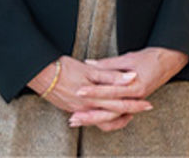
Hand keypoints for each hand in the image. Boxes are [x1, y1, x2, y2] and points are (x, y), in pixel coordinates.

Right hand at [27, 55, 150, 131]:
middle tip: (144, 108)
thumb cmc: (66, 69)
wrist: (41, 75)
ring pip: (102, 120)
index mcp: (94, 98)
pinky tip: (107, 110)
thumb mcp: (91, 70)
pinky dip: (103, 117)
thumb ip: (111, 76)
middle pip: (112, 116)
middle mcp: (86, 108)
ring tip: (129, 112)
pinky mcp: (72, 109)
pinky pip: (92, 118)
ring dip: (117, 117)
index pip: (119, 105)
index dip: (134, 105)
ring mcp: (78, 110)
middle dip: (129, 112)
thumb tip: (131, 77)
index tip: (147, 104)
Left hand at [68, 47, 188, 129]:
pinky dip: (104, 119)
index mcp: (136, 86)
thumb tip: (88, 63)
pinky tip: (90, 119)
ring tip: (76, 121)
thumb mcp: (130, 58)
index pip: (111, 91)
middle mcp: (136, 98)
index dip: (94, 91)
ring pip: (112, 117)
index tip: (79, 91)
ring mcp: (136, 103)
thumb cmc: (151, 57)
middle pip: (110, 111)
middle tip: (73, 117)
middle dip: (90, 115)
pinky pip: (118, 116)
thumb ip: (108, 64)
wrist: (171, 61)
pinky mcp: (134, 104)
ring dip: (94, 119)